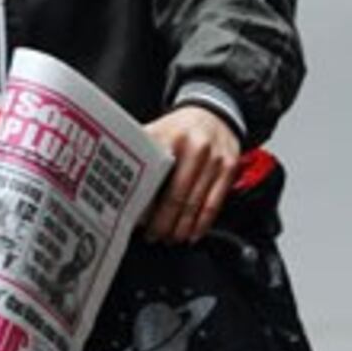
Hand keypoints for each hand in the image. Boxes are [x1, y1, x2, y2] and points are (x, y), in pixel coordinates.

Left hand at [143, 107, 240, 243]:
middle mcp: (195, 147)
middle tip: (152, 235)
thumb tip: (121, 182)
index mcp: (171, 137)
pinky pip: (215, 203)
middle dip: (162, 221)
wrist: (214, 113)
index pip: (155, 176)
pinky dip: (202, 223)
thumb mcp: (158, 131)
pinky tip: (192, 233)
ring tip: (169, 238)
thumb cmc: (181, 128)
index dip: (145, 201)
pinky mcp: (229, 168)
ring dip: (181, 227)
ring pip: (196, 204)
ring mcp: (215, 159)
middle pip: (176, 195)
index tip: (136, 218)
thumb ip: (142, 153)